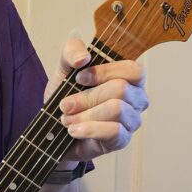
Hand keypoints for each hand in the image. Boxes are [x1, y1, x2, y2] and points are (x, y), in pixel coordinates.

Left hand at [45, 38, 148, 160]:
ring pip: (116, 110)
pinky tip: (74, 130)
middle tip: (66, 105)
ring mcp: (132, 120)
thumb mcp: (64, 67)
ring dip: (85, 114)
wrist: (55, 128)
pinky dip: (89, 129)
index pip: (133, 70)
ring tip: (67, 119)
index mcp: (129, 77)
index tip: (79, 78)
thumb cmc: (68, 95)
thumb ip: (72, 50)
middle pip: (120, 89)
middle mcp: (136, 98)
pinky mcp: (122, 140)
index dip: (105, 72)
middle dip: (87, 96)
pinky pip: (113, 131)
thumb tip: (83, 58)